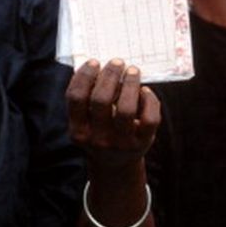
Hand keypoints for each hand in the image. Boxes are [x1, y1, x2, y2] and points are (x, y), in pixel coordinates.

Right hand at [66, 59, 159, 174]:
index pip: (76, 98)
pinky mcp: (142, 142)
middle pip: (101, 100)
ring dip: (130, 84)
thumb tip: (95, 65)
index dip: (84, 76)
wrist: (115, 164)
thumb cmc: (99, 131)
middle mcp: (97, 138)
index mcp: (78, 131)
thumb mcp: (85, 121)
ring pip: (126, 108)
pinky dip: (149, 100)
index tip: (94, 62)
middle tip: (117, 62)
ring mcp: (120, 142)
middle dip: (110, 75)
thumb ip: (86, 97)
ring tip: (132, 71)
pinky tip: (145, 91)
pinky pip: (149, 118)